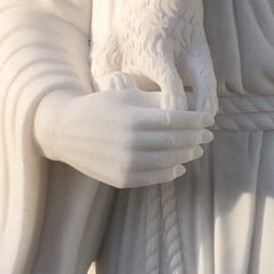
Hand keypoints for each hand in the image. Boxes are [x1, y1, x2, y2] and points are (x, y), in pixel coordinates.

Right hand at [35, 87, 213, 188]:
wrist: (64, 130)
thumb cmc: (99, 107)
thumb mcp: (125, 95)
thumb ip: (155, 100)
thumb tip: (188, 103)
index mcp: (134, 119)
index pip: (176, 121)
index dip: (196, 121)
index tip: (209, 119)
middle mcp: (130, 143)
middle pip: (175, 142)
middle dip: (195, 138)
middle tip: (208, 135)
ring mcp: (125, 164)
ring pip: (167, 162)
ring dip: (186, 155)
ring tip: (197, 150)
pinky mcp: (120, 179)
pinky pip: (152, 178)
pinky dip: (169, 173)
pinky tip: (179, 166)